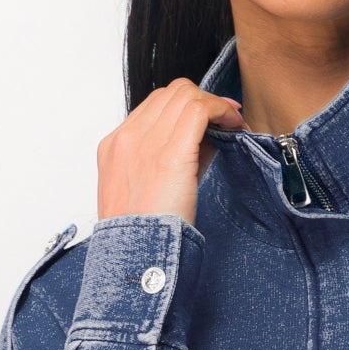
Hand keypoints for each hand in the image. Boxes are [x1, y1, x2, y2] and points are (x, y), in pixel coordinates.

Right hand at [97, 80, 243, 225]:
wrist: (135, 255)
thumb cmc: (143, 232)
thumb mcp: (144, 190)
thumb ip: (166, 159)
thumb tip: (207, 137)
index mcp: (114, 147)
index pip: (154, 106)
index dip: (185, 105)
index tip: (207, 118)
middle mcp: (126, 138)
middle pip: (169, 93)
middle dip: (201, 100)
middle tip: (225, 116)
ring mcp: (145, 143)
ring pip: (185, 94)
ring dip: (214, 104)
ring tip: (232, 121)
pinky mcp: (169, 154)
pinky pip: (199, 109)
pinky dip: (221, 110)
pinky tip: (234, 123)